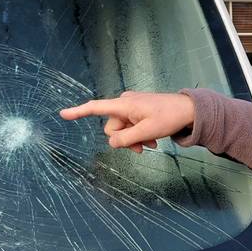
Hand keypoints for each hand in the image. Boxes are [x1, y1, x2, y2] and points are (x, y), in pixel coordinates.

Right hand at [59, 91, 195, 153]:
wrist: (189, 110)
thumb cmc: (168, 118)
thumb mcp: (146, 133)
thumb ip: (125, 139)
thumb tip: (111, 142)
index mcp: (123, 105)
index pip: (95, 108)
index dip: (78, 112)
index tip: (63, 114)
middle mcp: (124, 103)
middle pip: (112, 127)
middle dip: (124, 139)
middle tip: (143, 147)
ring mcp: (132, 106)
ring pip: (123, 129)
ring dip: (134, 139)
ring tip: (151, 144)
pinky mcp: (139, 110)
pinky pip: (131, 126)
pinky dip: (139, 134)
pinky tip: (152, 140)